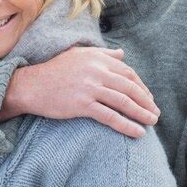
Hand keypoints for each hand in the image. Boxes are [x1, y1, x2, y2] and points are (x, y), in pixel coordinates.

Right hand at [1, 47, 159, 137]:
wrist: (31, 85)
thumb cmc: (55, 71)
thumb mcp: (79, 55)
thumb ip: (102, 54)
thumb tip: (122, 54)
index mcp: (97, 58)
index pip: (128, 73)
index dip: (142, 87)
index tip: (149, 99)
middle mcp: (96, 70)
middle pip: (129, 87)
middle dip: (146, 101)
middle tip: (155, 113)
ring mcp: (89, 87)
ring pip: (123, 101)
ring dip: (141, 113)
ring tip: (151, 122)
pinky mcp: (82, 104)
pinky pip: (110, 116)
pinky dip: (126, 125)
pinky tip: (137, 132)